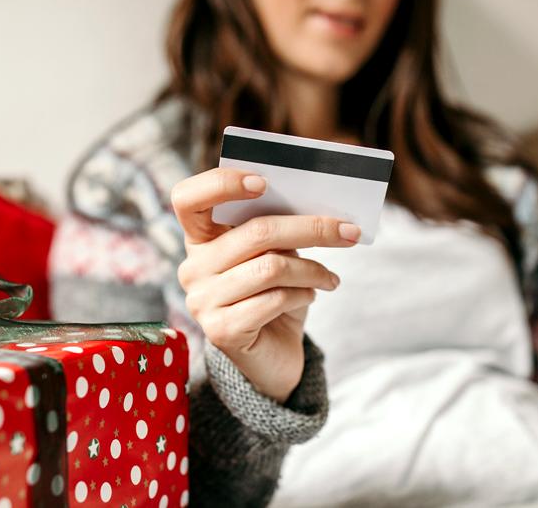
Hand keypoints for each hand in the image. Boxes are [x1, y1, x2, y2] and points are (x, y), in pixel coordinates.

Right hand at [170, 167, 359, 402]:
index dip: (221, 183)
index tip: (263, 182)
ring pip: (272, 267)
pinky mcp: (221, 331)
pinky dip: (303, 294)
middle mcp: (193, 267)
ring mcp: (203, 301)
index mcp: (200, 238)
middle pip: (255, 232)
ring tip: (331, 278)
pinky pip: (274, 300)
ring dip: (313, 269)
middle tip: (349, 231)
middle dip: (311, 228)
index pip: (187, 198)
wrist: (271, 355)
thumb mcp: (274, 255)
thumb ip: (278, 228)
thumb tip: (318, 208)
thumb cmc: (273, 293)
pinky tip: (311, 296)